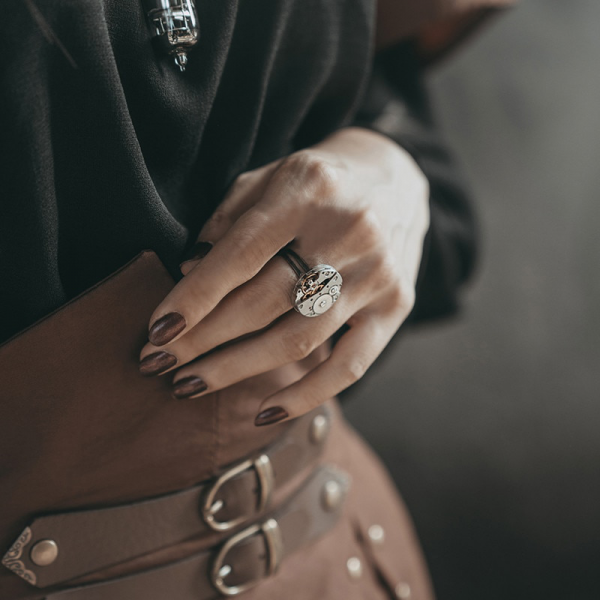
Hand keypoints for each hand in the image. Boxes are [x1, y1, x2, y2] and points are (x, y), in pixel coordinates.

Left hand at [139, 127, 428, 425]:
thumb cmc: (320, 181)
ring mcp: (377, 275)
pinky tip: (264, 413)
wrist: (395, 178)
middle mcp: (349, 233)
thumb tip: (189, 272)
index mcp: (309, 190)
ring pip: (297, 340)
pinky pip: (349, 365)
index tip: (156, 332)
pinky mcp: (396, 307)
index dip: (194, 298)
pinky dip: (305, 396)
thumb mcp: (270, 176)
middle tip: (158, 363)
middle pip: (263, 302)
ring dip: (236, 369)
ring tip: (189, 384)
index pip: (240, 255)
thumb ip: (229, 219)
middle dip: (203, 340)